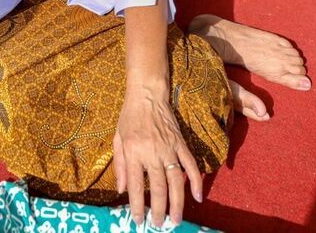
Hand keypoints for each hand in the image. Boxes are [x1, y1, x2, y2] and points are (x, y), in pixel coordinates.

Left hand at [114, 90, 202, 227]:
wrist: (147, 94)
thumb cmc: (129, 116)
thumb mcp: (117, 139)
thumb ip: (119, 165)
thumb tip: (121, 190)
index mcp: (133, 152)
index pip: (135, 186)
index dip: (137, 206)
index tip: (139, 221)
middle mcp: (152, 153)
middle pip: (158, 188)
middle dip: (159, 209)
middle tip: (159, 224)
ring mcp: (169, 148)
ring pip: (176, 181)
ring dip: (177, 203)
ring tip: (176, 220)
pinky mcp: (181, 143)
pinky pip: (191, 165)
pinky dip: (196, 181)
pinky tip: (198, 197)